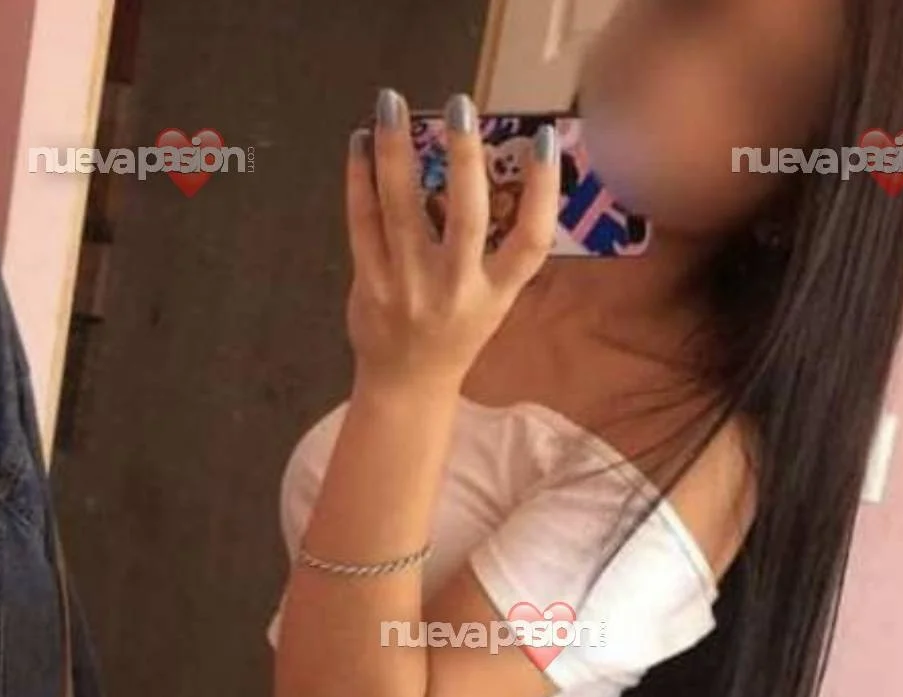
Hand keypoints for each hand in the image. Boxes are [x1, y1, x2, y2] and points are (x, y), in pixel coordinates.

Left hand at [345, 88, 560, 392]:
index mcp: (495, 293)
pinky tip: (360, 143)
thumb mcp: (490, 300)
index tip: (544, 141)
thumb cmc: (455, 334)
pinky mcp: (370, 285)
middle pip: (466, 217)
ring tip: (391, 104)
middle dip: (464, 157)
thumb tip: (476, 170)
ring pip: (401, 211)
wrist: (407, 386)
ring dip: (396, 152)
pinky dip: (359, 180)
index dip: (544, 191)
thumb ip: (491, 249)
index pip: (531, 242)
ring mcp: (409, 287)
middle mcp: (456, 290)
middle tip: (459, 104)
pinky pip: (362, 224)